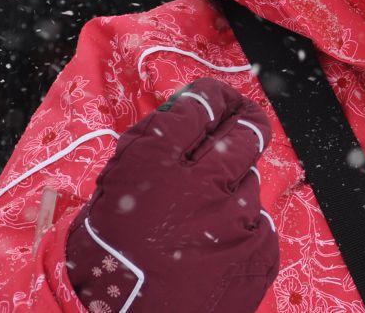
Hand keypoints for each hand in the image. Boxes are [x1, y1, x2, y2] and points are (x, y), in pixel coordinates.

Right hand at [65, 79, 277, 311]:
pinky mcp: (258, 253)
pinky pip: (260, 225)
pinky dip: (242, 231)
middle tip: (244, 118)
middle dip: (245, 121)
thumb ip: (148, 156)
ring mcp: (234, 221)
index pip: (198, 108)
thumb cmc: (105, 265)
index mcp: (153, 165)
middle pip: (242, 134)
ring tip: (206, 217)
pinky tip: (216, 249)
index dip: (211, 99)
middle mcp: (200, 185)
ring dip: (233, 189)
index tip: (215, 99)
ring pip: (250, 182)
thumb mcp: (110, 196)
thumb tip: (184, 123)